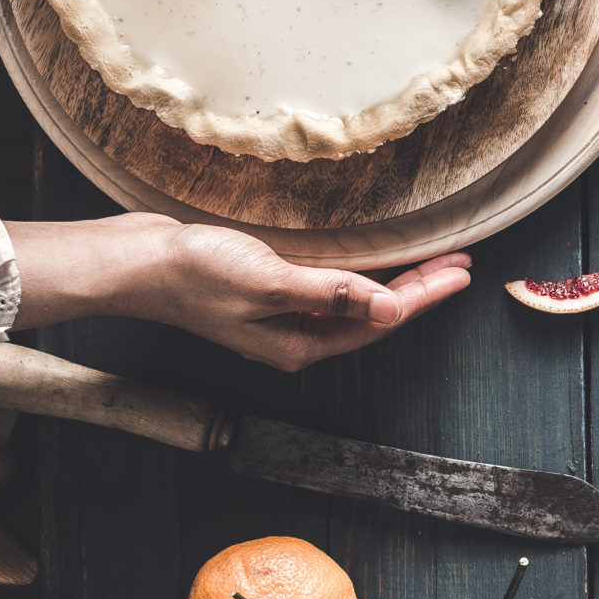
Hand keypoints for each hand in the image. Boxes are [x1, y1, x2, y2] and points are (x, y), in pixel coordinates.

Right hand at [7, 213, 469, 369]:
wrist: (136, 261)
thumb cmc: (194, 273)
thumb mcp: (267, 283)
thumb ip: (328, 294)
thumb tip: (388, 310)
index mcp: (298, 343)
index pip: (379, 321)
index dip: (425, 296)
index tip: (462, 273)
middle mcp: (294, 335)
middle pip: (373, 314)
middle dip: (419, 289)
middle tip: (461, 261)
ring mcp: (279, 314)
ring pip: (354, 299)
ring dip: (394, 278)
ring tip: (433, 256)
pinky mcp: (266, 289)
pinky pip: (329, 283)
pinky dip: (359, 270)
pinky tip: (372, 255)